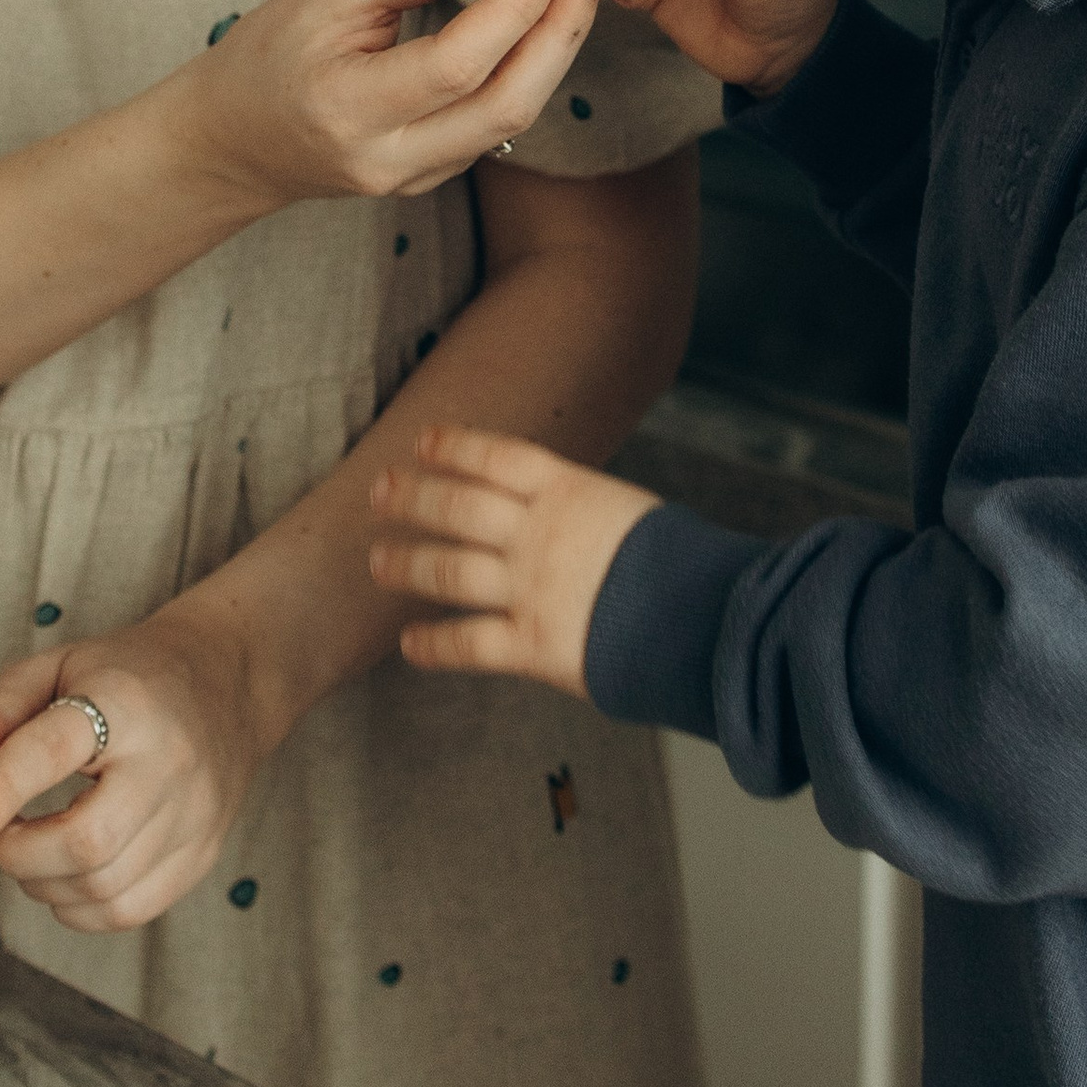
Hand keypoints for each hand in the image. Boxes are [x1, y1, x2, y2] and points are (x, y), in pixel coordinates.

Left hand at [0, 602, 264, 930]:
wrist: (228, 683)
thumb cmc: (134, 676)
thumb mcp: (61, 664)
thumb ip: (2, 704)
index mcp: (124, 703)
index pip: (50, 753)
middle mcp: (168, 763)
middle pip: (84, 843)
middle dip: (19, 853)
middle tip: (3, 831)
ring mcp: (193, 816)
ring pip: (102, 888)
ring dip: (44, 883)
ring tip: (37, 845)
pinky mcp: (203, 854)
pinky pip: (128, 911)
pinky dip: (81, 906)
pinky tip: (71, 871)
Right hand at [190, 0, 607, 207]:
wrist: (232, 140)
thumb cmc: (272, 51)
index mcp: (348, 109)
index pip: (459, 60)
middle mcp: (387, 159)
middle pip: (509, 102)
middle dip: (561, 23)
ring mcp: (414, 180)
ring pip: (516, 117)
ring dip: (556, 42)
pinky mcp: (433, 180)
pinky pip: (498, 123)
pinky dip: (528, 65)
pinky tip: (539, 18)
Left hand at [366, 425, 656, 696]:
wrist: (708, 619)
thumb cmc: (685, 566)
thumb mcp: (632, 513)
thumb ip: (586, 512)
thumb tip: (563, 511)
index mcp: (570, 493)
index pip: (496, 458)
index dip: (454, 447)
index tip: (422, 441)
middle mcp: (539, 535)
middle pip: (458, 506)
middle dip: (413, 496)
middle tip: (380, 491)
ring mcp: (530, 589)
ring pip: (448, 570)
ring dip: (407, 563)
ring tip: (378, 561)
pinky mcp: (533, 645)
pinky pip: (469, 644)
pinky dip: (434, 645)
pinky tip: (410, 645)